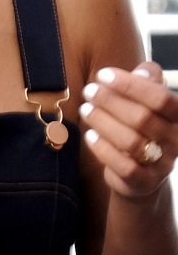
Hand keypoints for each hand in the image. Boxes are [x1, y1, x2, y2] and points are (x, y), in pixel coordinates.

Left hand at [81, 64, 177, 199]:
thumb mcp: (148, 105)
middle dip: (111, 101)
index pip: (161, 98)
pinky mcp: (144, 181)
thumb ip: (147, 85)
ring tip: (85, 110)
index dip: (131, 86)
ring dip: (104, 122)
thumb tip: (142, 73)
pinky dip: (103, 149)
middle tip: (89, 91)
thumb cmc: (143, 132)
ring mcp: (162, 163)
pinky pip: (122, 165)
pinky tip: (89, 136)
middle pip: (143, 118)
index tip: (103, 75)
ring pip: (131, 141)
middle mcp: (176, 139)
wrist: (143, 177)